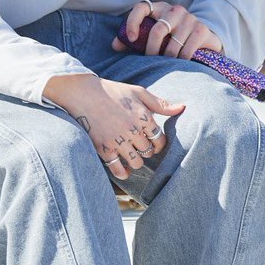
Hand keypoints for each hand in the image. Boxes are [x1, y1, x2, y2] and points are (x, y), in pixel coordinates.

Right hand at [43, 74, 184, 181]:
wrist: (82, 93)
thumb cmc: (112, 91)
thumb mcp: (138, 92)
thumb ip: (160, 103)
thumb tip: (182, 107)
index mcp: (143, 116)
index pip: (160, 139)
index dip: (158, 142)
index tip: (152, 140)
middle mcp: (132, 130)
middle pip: (148, 152)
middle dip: (147, 150)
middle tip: (140, 146)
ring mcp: (117, 141)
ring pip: (136, 162)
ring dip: (137, 161)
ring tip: (132, 155)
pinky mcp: (103, 148)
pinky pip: (117, 169)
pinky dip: (123, 173)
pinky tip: (124, 170)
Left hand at [112, 0, 222, 60]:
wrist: (203, 38)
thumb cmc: (171, 38)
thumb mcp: (152, 36)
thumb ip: (133, 40)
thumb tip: (115, 46)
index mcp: (159, 8)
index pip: (142, 7)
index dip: (133, 21)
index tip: (130, 39)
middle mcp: (174, 10)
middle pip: (157, 30)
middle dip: (151, 50)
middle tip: (150, 60)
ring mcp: (189, 18)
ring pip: (173, 43)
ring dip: (167, 58)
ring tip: (165, 65)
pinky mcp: (201, 29)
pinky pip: (187, 48)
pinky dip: (181, 59)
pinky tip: (179, 64)